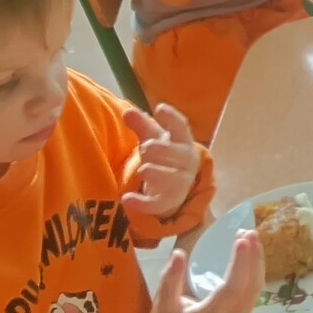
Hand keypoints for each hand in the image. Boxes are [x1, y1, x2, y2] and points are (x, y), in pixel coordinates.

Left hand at [121, 102, 203, 218]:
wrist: (173, 188)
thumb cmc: (164, 156)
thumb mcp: (153, 138)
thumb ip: (141, 125)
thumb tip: (127, 111)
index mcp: (183, 143)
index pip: (182, 128)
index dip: (172, 118)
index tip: (159, 108)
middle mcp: (185, 163)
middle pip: (179, 155)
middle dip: (163, 150)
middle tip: (146, 147)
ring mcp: (179, 183)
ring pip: (172, 178)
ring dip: (157, 173)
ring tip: (143, 170)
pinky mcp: (167, 202)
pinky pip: (157, 204)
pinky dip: (142, 203)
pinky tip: (126, 199)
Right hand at [126, 238, 263, 312]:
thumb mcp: (165, 305)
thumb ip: (171, 279)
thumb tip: (179, 253)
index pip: (232, 288)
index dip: (240, 263)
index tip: (242, 239)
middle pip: (251, 286)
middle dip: (254, 257)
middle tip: (250, 231)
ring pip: (257, 289)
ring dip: (257, 262)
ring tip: (251, 238)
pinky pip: (255, 294)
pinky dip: (255, 272)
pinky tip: (251, 256)